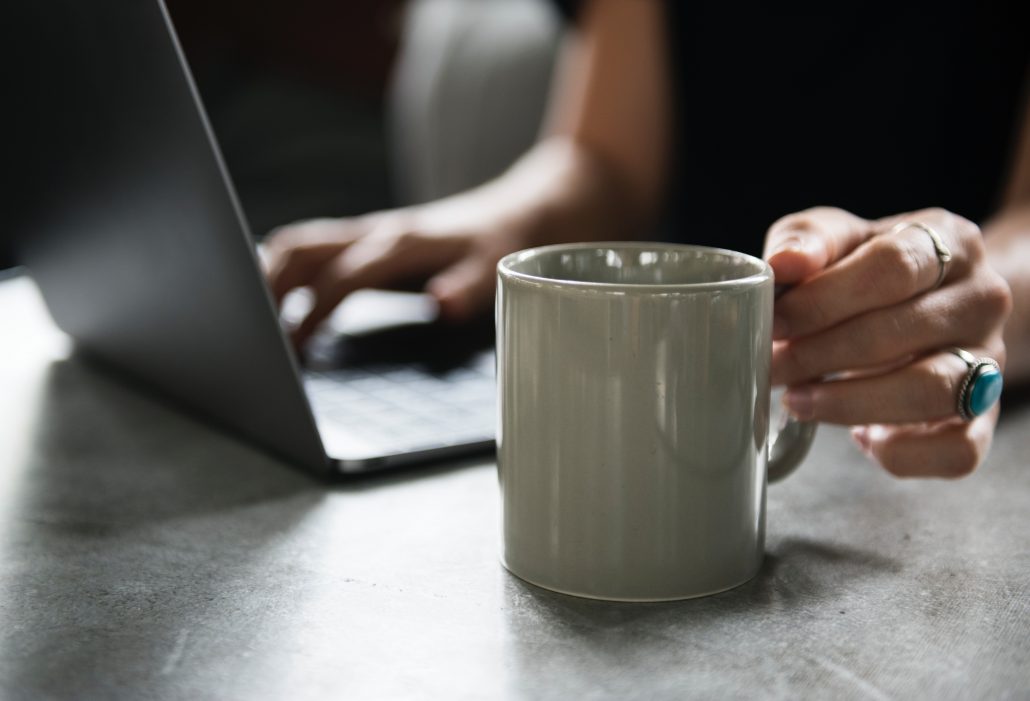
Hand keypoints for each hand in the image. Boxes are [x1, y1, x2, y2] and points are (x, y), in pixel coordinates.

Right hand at [263, 201, 524, 346]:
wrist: (520, 208)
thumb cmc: (505, 242)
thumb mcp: (497, 267)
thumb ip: (468, 286)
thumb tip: (440, 304)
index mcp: (402, 243)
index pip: (342, 277)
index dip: (313, 311)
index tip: (291, 347)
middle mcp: (377, 232)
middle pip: (302, 248)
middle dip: (266, 284)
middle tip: (245, 331)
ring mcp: (369, 232)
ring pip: (300, 244)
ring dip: (268, 274)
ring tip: (247, 318)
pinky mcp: (368, 239)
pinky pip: (314, 248)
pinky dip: (286, 270)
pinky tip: (275, 301)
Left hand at [765, 207, 1011, 477]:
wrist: (927, 300)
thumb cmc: (868, 267)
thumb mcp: (837, 238)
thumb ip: (809, 240)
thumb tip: (783, 264)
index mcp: (951, 241)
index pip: (892, 267)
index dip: (824, 299)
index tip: (774, 321)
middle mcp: (982, 300)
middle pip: (900, 331)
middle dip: (819, 355)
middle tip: (771, 366)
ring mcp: (990, 361)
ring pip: (930, 391)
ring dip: (849, 403)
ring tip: (798, 401)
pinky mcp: (983, 418)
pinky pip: (957, 451)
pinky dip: (903, 454)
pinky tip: (862, 438)